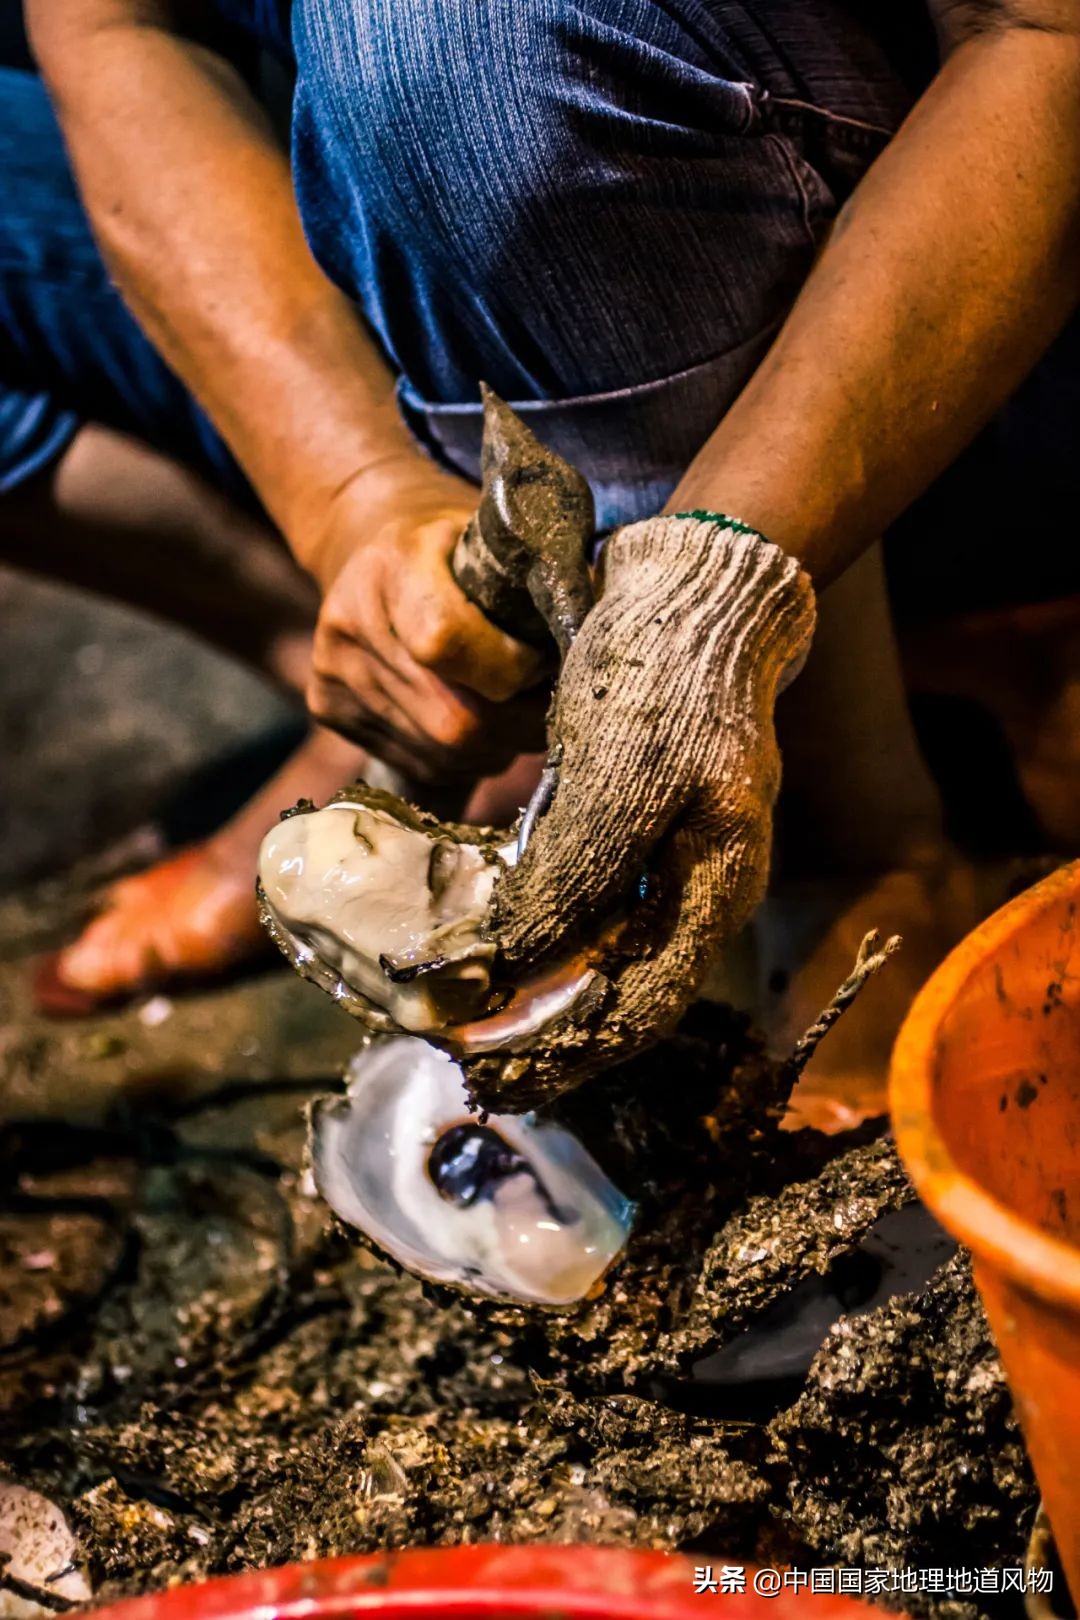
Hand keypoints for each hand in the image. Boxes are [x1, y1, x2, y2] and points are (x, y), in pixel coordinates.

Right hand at [304, 455, 545, 781]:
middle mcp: (351, 624)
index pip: (446, 643)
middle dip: (516, 725)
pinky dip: (461, 757)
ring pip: (440, 754)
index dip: (509, 669)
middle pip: (451, 721)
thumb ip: (539, 583)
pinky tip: (473, 723)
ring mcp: (334, 673)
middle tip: (545, 706)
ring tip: (510, 712)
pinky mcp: (328, 709)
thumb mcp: (494, 537)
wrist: (366, 542)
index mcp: (392, 567)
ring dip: (494, 746)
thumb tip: (601, 636)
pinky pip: (418, 763)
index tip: (540, 661)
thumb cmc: (451, 543)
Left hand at [473, 514, 816, 1096]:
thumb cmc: (665, 682)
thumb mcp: (619, 782)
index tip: (489, 1071)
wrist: (692, 593)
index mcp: (716, 891)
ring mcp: (673, 861)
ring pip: (603, 958)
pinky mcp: (640, 830)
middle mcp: (700, 892)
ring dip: (538, 994)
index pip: (643, 1012)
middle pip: (623, 998)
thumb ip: (572, 878)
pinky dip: (541, 936)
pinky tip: (494, 946)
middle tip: (469, 1065)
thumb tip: (509, 964)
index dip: (567, 1053)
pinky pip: (590, 908)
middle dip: (546, 1038)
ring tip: (471, 1018)